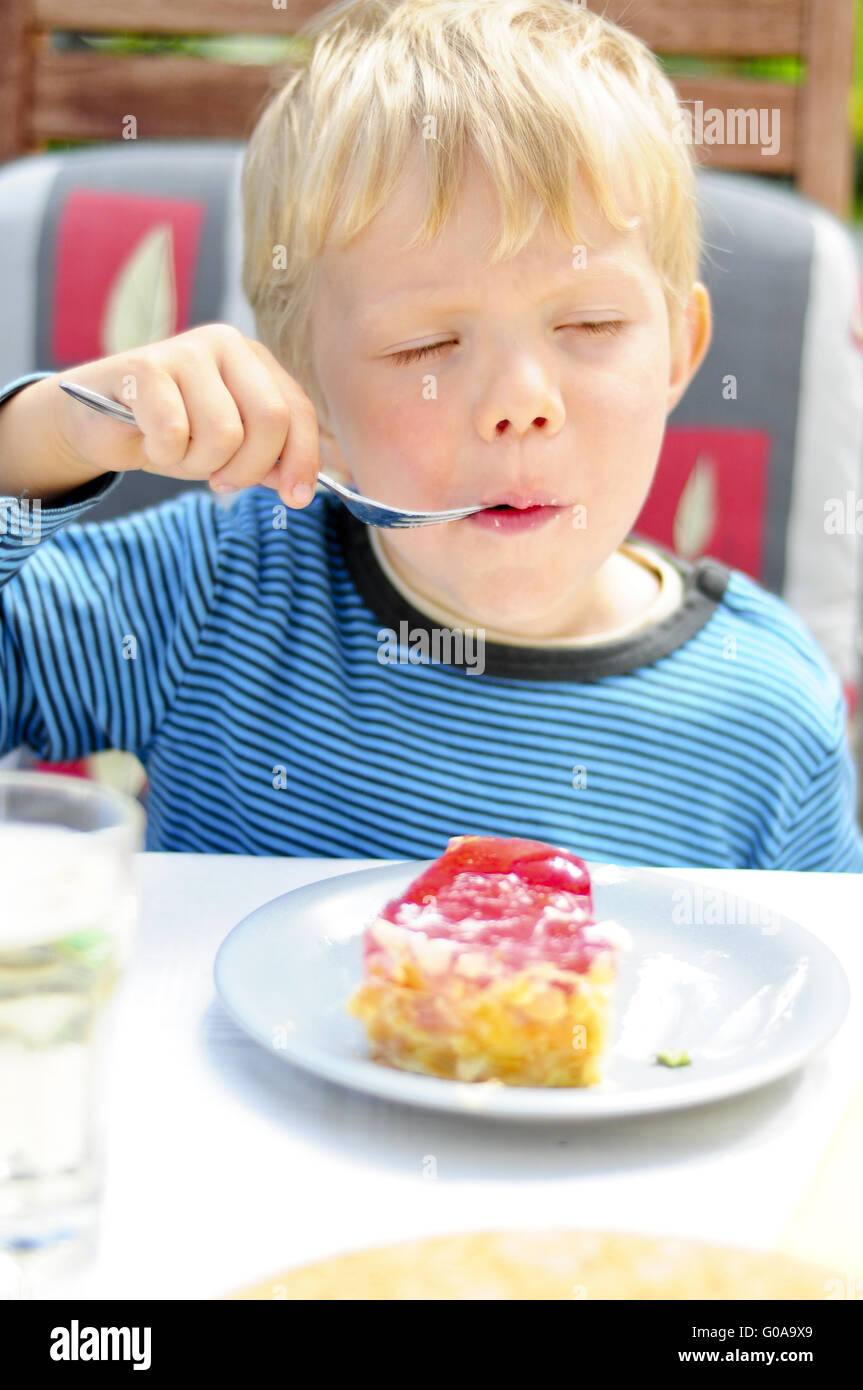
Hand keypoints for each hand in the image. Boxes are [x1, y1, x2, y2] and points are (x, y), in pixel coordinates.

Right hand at [51, 323, 320, 506]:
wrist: (98, 422)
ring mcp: (186, 349)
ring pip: (224, 433)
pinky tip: (150, 442)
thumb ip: (268, 461)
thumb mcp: (230, 450)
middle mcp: (227, 343)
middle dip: (249, 467)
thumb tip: (299, 488)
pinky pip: (175, 433)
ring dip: (199, 463)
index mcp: (255, 360)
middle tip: (221, 480)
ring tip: (178, 451)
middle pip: (271, 419)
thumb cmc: (172, 433)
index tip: (296, 499)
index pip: (298, 411)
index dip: (303, 460)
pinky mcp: (145, 366)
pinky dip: (163, 454)